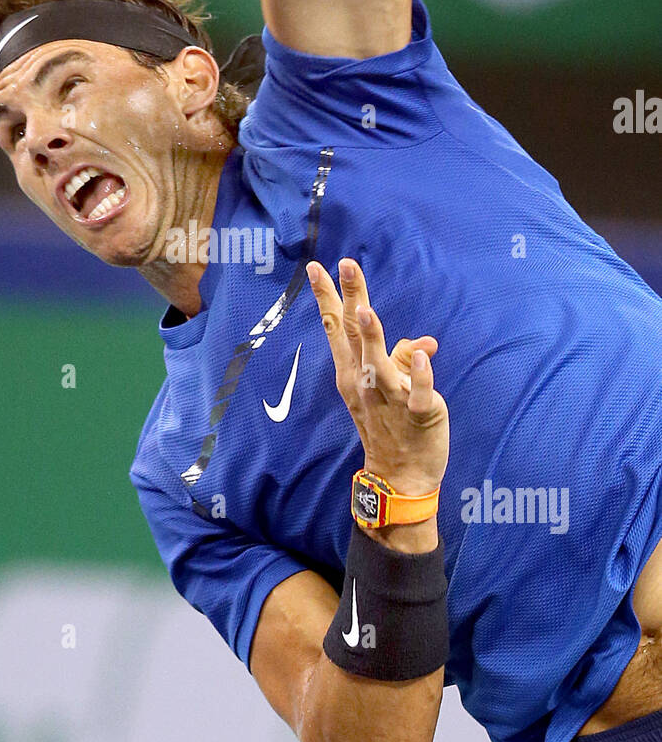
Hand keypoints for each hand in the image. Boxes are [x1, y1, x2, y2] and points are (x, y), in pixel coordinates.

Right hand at [307, 258, 448, 497]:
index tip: (317, 267)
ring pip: (378, 364)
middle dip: (347, 298)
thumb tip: (423, 343)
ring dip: (372, 337)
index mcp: (353, 373)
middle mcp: (364, 382)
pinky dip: (419, 375)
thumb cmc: (392, 428)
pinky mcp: (417, 414)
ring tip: (365, 311)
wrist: (400, 477)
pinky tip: (423, 353)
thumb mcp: (389, 389)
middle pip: (352, 335)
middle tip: (343, 265)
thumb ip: (402, 360)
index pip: (336, 328)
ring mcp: (389, 398)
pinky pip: (417, 392)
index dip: (328, 297)